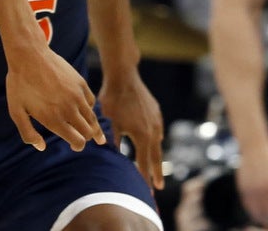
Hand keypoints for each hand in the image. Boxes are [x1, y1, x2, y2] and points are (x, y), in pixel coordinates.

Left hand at [6, 47, 104, 151]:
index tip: (76, 146)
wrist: (29, 55)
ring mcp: (77, 96)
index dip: (78, 146)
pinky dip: (90, 108)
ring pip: (92, 118)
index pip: (77, 141)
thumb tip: (41, 147)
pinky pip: (91, 101)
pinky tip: (88, 111)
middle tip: (85, 140)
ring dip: (94, 127)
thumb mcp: (16, 111)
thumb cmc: (20, 83)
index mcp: (54, 120)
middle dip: (88, 138)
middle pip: (88, 132)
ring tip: (97, 134)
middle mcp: (69, 110)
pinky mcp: (81, 84)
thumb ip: (27, 132)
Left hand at [98, 73, 163, 188]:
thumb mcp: (109, 123)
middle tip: (158, 188)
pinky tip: (153, 143)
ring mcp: (157, 121)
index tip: (146, 192)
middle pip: (155, 158)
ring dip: (156, 157)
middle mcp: (153, 131)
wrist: (124, 76)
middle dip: (156, 173)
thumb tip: (111, 158)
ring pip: (157, 144)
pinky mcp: (156, 113)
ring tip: (155, 168)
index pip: (143, 163)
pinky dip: (155, 141)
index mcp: (142, 136)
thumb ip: (112, 142)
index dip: (144, 178)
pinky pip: (157, 131)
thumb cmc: (112, 100)